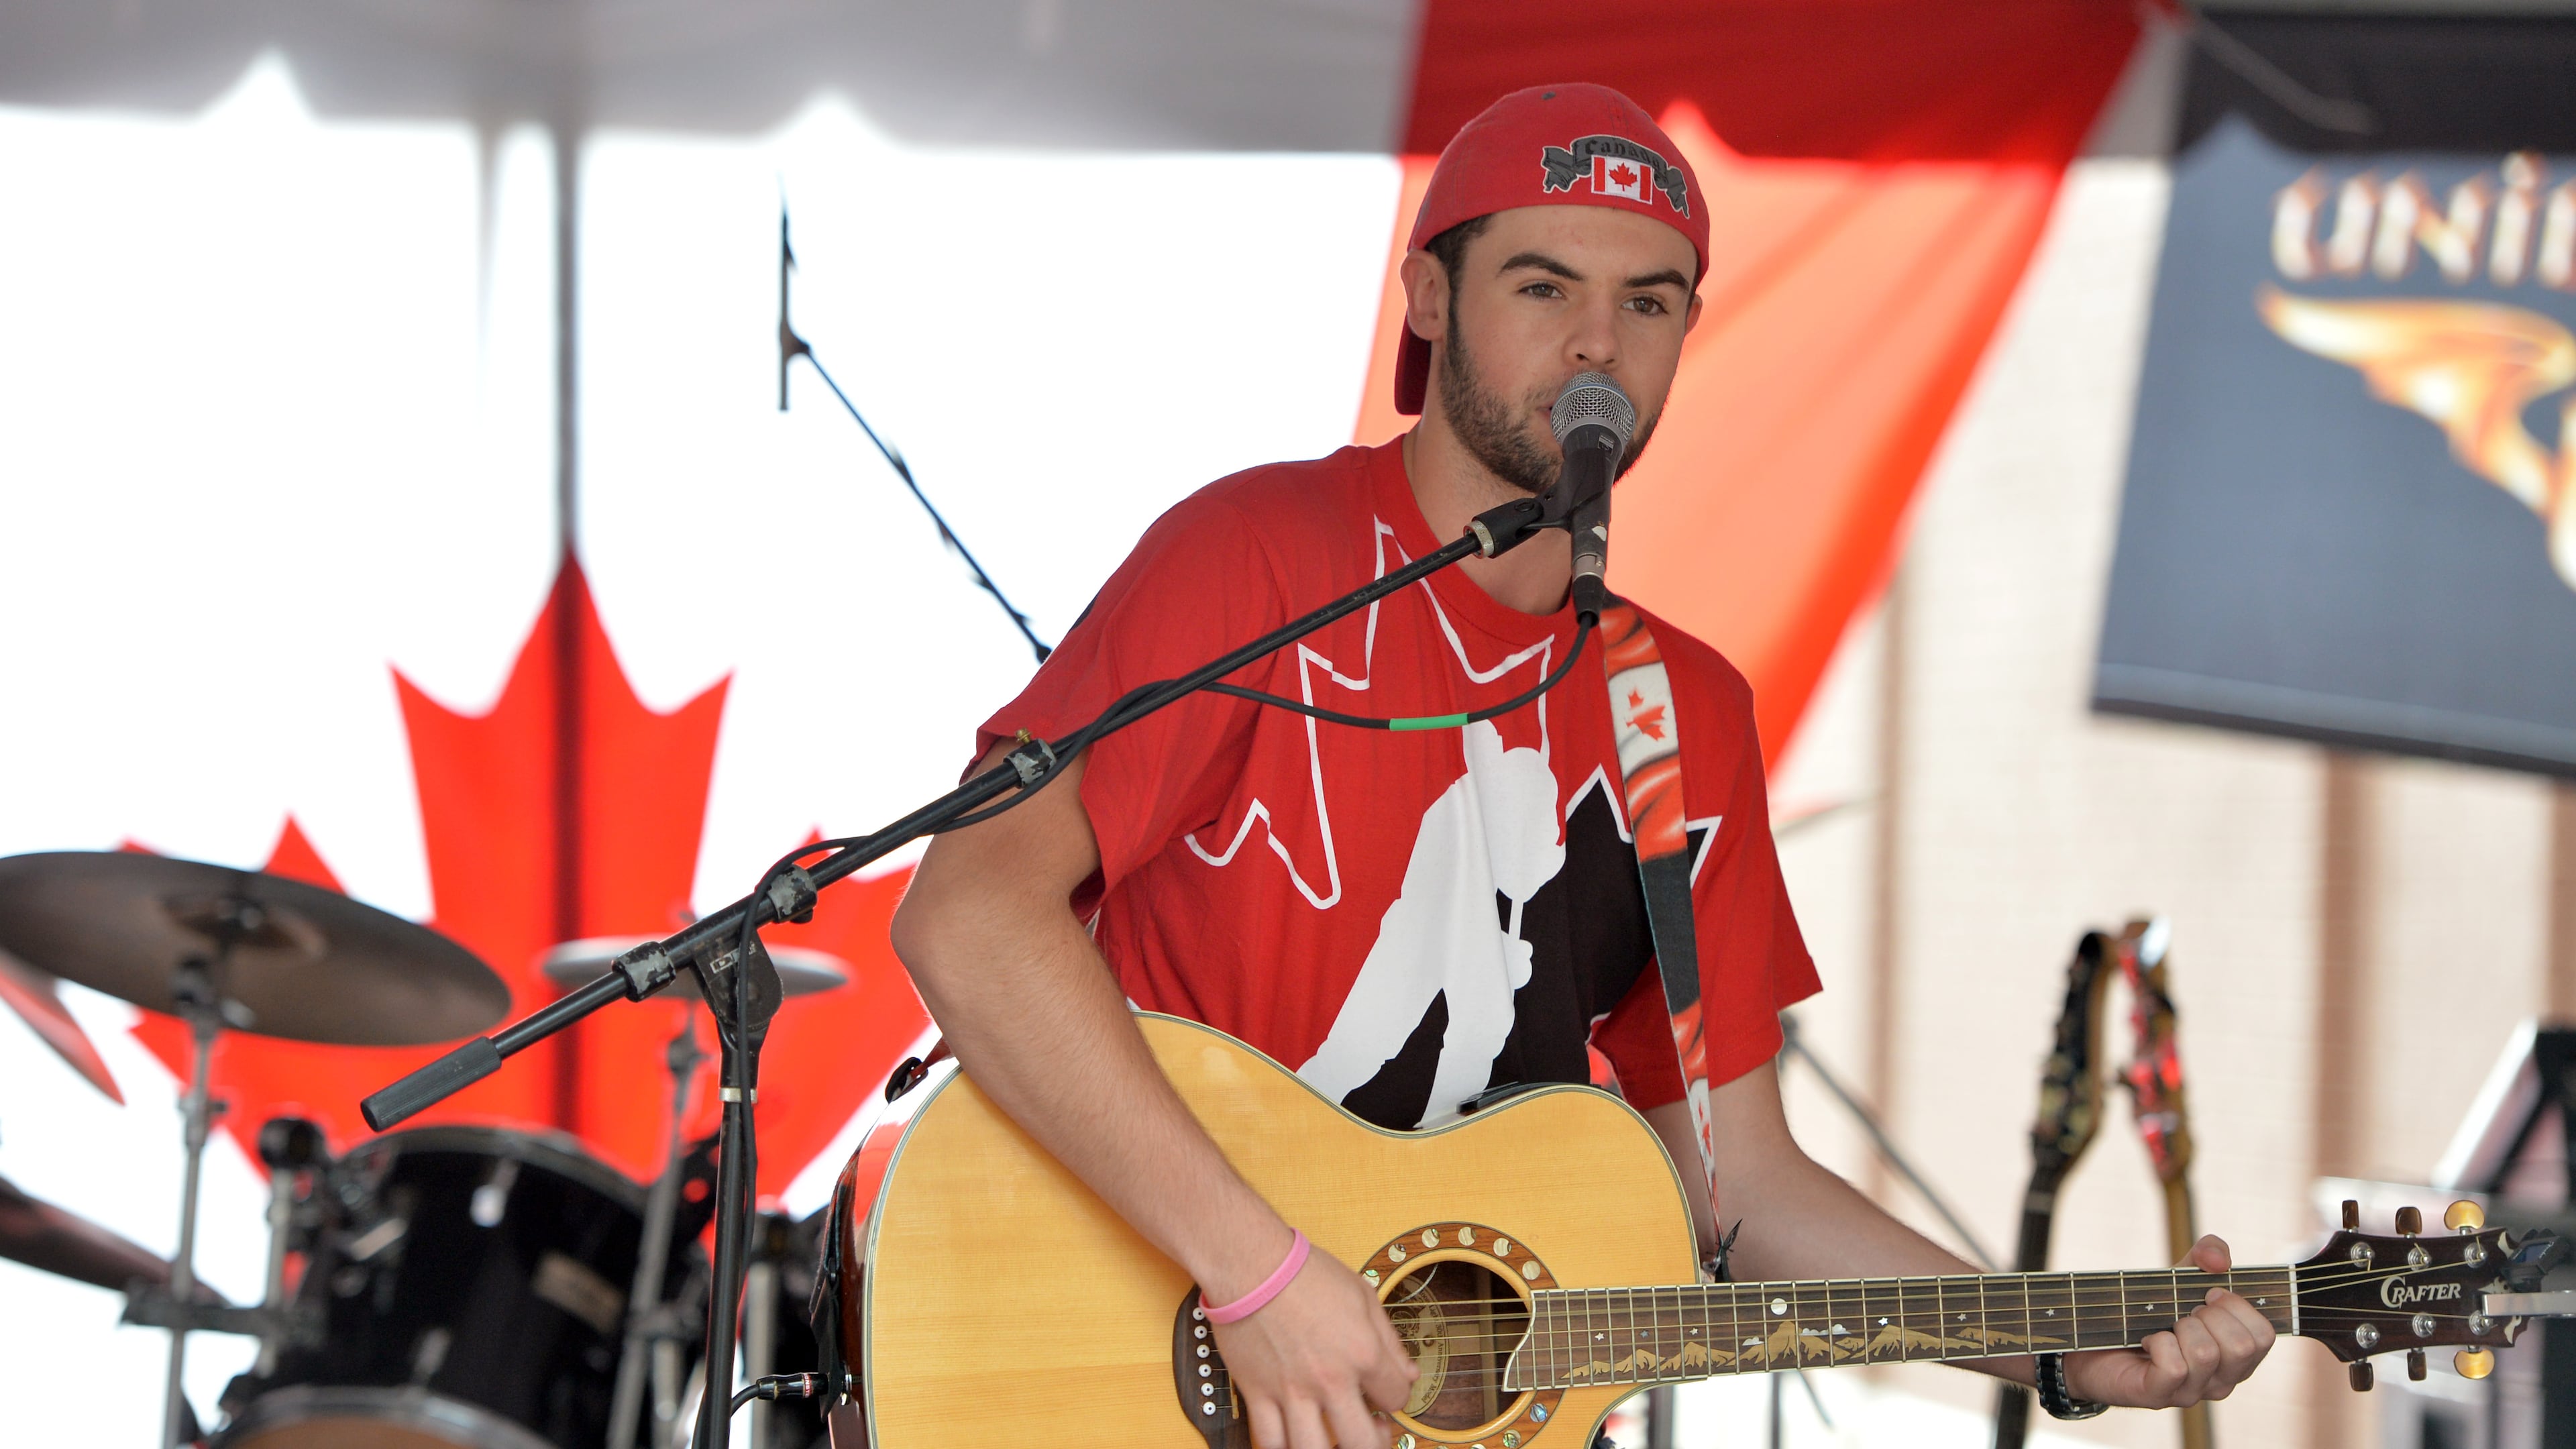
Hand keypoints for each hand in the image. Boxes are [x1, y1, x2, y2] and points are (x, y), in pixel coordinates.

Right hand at [1211, 1249, 1418, 1448]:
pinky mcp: (1257, 1392)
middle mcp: (1330, 1379)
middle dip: (1373, 1443)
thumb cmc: (1304, 1272)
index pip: (1397, 1398)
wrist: (1251, 1263)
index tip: (1386, 1393)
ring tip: (1332, 1438)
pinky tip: (1293, 1438)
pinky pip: (1269, 1440)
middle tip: (1369, 1430)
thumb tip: (1408, 1374)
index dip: (1396, 1398)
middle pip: (1361, 1443)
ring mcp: (1291, 1390)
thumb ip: (1390, 1340)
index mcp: (1363, 1352)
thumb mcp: (1362, 1296)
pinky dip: (1282, 1446)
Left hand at [2062, 1235, 2276, 1408]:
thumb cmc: (2149, 1309)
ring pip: (2206, 1353)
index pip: (2264, 1335)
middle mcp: (2223, 1380)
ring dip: (2180, 1327)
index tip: (2209, 1294)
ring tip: (2165, 1327)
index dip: (2238, 1305)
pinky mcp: (2159, 1396)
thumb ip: (2208, 1254)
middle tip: (2183, 1312)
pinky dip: (2157, 1343)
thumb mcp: (2182, 1274)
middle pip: (2242, 1346)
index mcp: (2238, 1356)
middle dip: (2209, 1315)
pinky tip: (2147, 1341)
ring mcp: (2193, 1393)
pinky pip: (2174, 1367)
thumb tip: (2218, 1260)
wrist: (2093, 1333)